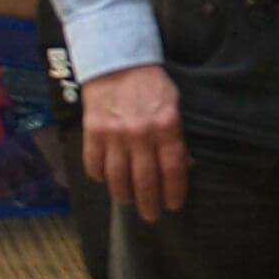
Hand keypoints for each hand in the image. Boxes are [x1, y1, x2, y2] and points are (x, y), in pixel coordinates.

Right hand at [81, 63, 188, 222]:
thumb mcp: (173, 104)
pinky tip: (107, 180)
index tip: (174, 205)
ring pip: (118, 179)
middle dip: (149, 204)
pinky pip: (95, 165)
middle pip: (146, 181)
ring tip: (130, 201)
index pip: (173, 169)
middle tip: (151, 216)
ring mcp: (114, 135)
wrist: (117, 61)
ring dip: (125, 196)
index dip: (174, 192)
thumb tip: (185, 166)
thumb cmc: (150, 84)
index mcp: (166, 126)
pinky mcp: (93, 133)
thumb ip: (177, 136)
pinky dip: (101, 177)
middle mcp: (141, 134)